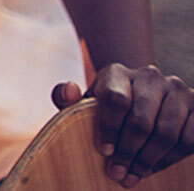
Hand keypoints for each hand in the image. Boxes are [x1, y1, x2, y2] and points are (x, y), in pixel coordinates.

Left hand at [53, 64, 193, 186]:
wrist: (141, 98)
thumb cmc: (106, 106)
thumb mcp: (84, 101)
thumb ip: (66, 97)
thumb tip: (69, 90)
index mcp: (118, 72)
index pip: (116, 99)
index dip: (110, 128)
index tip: (104, 150)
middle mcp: (150, 76)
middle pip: (142, 120)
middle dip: (129, 152)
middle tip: (117, 173)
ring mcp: (178, 90)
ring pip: (168, 133)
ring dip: (149, 160)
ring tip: (133, 175)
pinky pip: (189, 140)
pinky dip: (170, 159)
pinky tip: (153, 168)